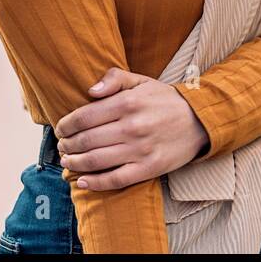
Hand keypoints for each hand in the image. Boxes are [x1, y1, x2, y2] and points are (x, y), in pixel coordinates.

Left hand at [53, 67, 209, 190]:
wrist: (200, 121)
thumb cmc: (165, 100)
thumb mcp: (141, 81)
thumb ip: (114, 78)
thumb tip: (90, 91)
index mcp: (128, 103)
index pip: (84, 116)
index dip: (66, 125)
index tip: (60, 129)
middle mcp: (132, 126)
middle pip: (86, 140)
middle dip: (67, 145)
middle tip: (62, 147)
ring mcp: (140, 150)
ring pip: (96, 160)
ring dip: (75, 163)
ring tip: (68, 161)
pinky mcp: (149, 168)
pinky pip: (116, 179)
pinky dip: (95, 183)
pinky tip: (82, 181)